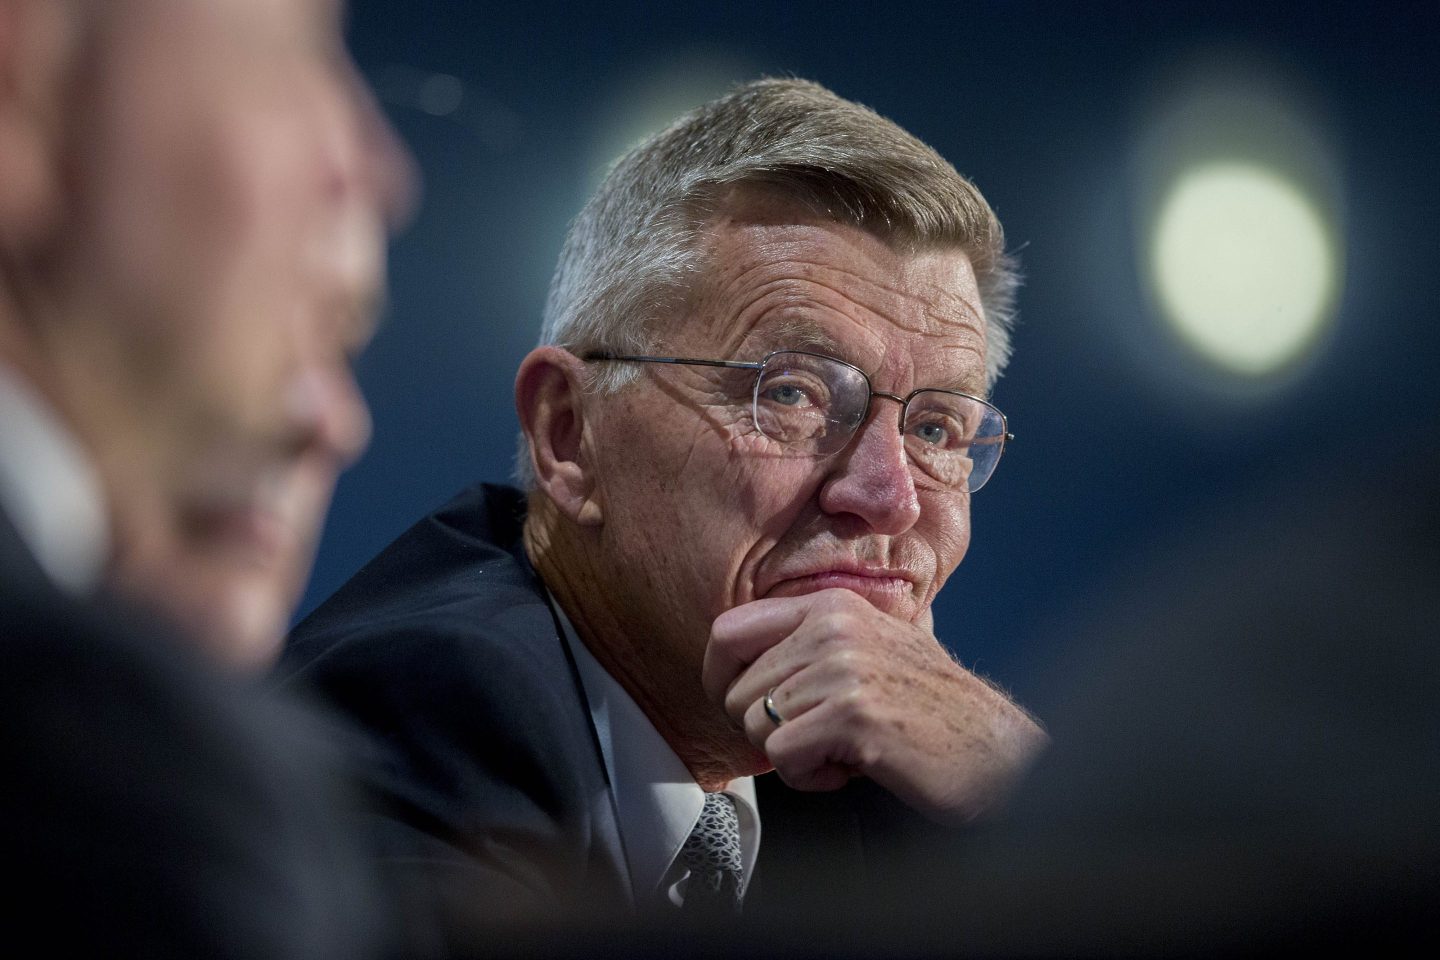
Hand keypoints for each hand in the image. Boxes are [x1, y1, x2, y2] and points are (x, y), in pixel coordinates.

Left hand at [703, 588, 1047, 823]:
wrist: (996, 751)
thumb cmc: (932, 710)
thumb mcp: (870, 649)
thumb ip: (810, 645)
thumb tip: (736, 663)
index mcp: (831, 606)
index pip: (728, 631)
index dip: (719, 679)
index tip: (740, 708)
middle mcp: (833, 627)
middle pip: (737, 692)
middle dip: (766, 730)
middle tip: (817, 739)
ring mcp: (843, 668)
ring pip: (756, 726)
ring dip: (794, 756)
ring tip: (843, 751)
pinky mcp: (852, 715)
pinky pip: (782, 757)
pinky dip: (809, 778)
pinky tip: (852, 769)